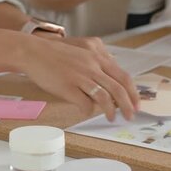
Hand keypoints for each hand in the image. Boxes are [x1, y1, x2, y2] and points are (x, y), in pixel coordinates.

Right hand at [18, 36, 138, 121]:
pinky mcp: (68, 87)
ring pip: (104, 98)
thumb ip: (96, 65)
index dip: (133, 93)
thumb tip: (108, 82)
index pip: (123, 77)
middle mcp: (92, 67)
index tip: (136, 104)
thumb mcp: (82, 54)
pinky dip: (89, 110)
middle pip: (118, 89)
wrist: (34, 52)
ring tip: (111, 118)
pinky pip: (84, 103)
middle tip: (129, 116)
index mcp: (97, 58)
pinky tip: (87, 112)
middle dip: (127, 106)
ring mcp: (80, 77)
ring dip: (110, 111)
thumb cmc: (56, 55)